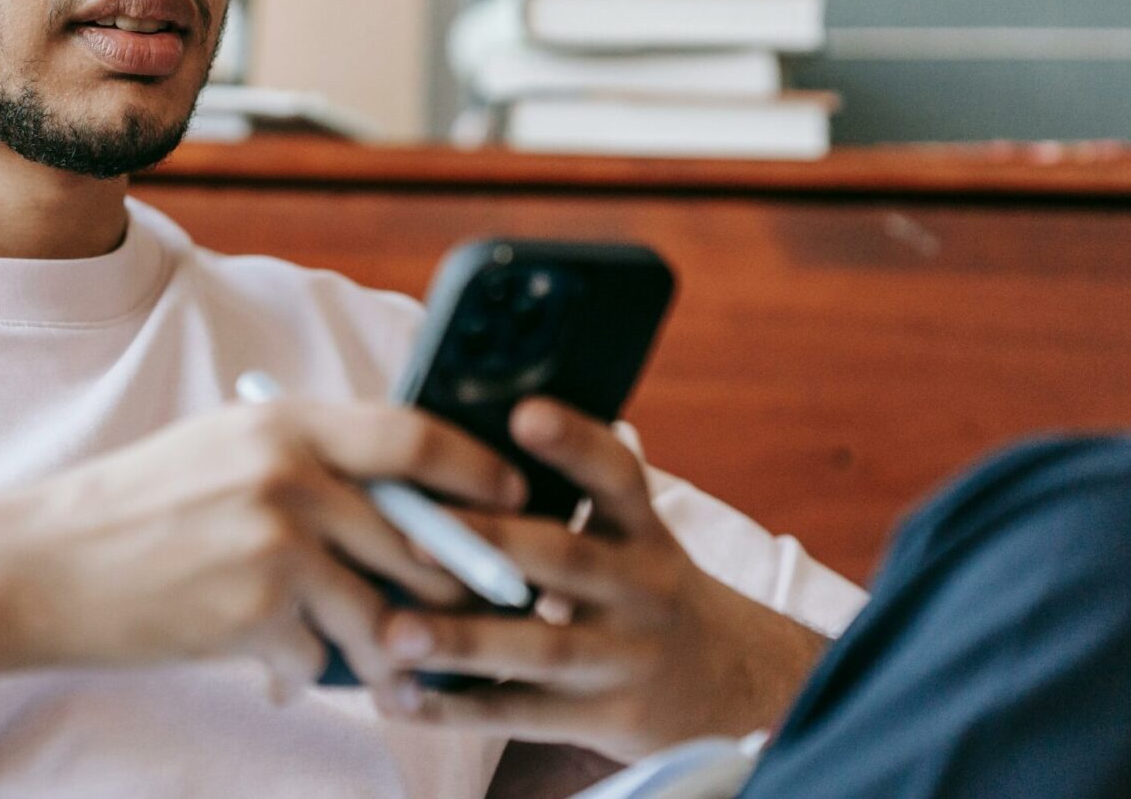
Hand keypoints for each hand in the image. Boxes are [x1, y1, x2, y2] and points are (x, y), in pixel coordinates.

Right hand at [0, 398, 527, 700]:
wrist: (41, 566)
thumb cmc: (134, 511)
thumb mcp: (223, 451)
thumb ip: (306, 461)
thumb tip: (398, 495)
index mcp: (286, 423)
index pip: (415, 434)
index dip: (478, 470)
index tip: (514, 498)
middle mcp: (290, 473)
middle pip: (422, 537)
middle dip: (455, 586)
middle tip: (476, 611)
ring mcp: (277, 544)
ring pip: (386, 612)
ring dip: (390, 648)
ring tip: (382, 665)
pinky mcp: (257, 612)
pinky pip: (322, 659)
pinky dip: (305, 673)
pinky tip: (269, 667)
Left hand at [375, 399, 829, 759]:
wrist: (734, 684)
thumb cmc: (643, 588)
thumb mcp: (632, 536)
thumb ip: (568, 498)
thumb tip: (456, 442)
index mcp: (642, 530)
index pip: (617, 475)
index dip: (575, 442)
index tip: (525, 413)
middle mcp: (640, 588)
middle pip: (565, 559)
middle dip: (490, 544)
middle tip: (414, 537)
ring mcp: (626, 656)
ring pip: (541, 647)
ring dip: (463, 641)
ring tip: (395, 634)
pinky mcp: (607, 717)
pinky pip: (526, 715)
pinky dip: (462, 709)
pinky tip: (404, 698)